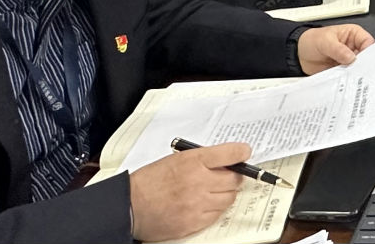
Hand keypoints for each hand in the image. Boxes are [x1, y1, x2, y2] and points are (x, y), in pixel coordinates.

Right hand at [129, 142, 249, 241]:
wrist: (130, 206)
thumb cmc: (151, 182)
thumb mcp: (177, 160)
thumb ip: (203, 159)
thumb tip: (228, 160)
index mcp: (193, 162)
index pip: (229, 153)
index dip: (241, 152)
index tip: (244, 152)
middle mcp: (198, 182)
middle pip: (235, 179)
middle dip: (233, 176)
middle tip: (226, 176)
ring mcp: (198, 204)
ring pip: (229, 198)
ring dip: (225, 194)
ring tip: (211, 191)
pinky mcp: (194, 222)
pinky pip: (217, 214)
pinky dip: (214, 209)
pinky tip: (203, 204)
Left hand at [297, 23, 374, 72]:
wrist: (298, 54)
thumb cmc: (311, 41)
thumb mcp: (325, 41)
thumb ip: (338, 49)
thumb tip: (351, 57)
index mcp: (353, 34)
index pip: (367, 41)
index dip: (369, 51)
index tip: (366, 60)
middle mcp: (353, 47)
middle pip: (365, 56)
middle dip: (363, 64)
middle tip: (360, 70)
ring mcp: (347, 60)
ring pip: (357, 68)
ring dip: (354, 73)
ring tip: (350, 76)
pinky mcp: (342, 70)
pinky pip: (348, 76)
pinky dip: (347, 79)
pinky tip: (344, 81)